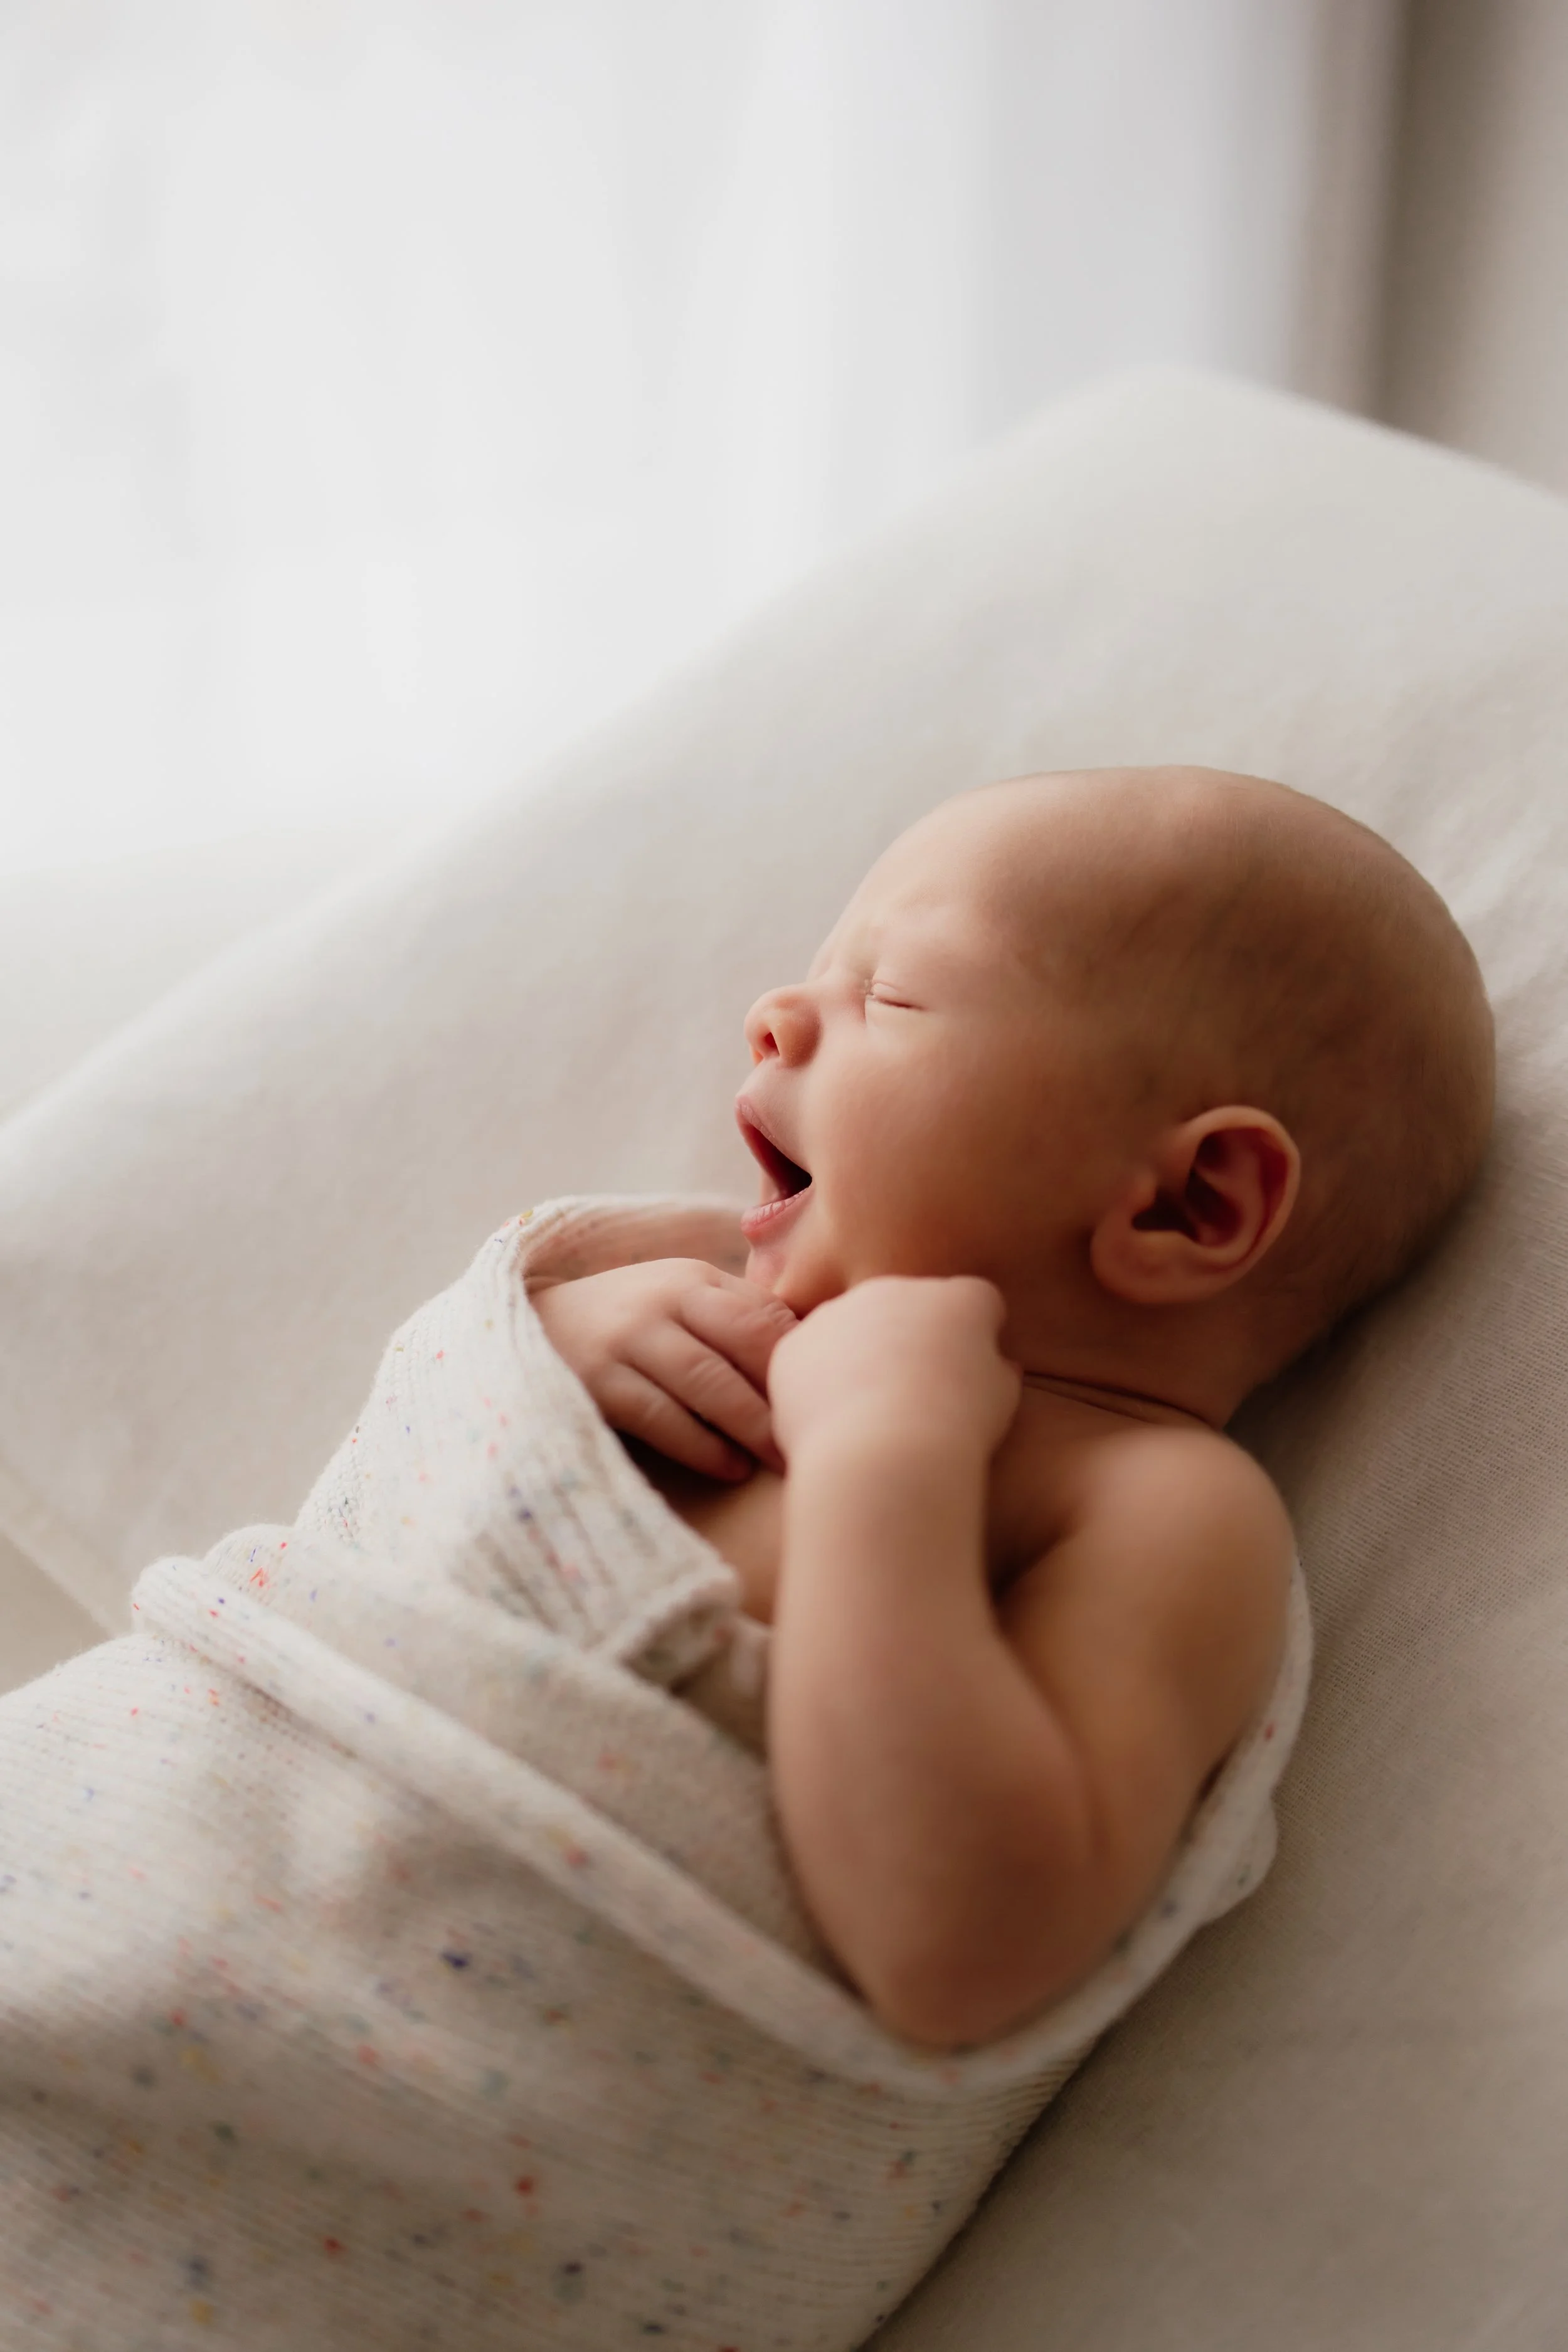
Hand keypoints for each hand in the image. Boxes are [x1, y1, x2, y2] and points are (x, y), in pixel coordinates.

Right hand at [532, 1258, 797, 1479]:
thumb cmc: (630, 1324)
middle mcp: (664, 1299)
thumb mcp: (679, 1303)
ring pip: (708, 1382)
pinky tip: (731, 1469)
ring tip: (783, 1460)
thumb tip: (823, 1354)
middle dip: (788, 1392)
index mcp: (695, 1279)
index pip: (766, 1313)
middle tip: (823, 1435)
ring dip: (753, 1426)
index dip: (806, 1358)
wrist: (530, 1328)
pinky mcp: (596, 1382)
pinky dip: (703, 1446)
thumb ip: (737, 1318)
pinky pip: (662, 1417)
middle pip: (747, 1341)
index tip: (840, 1397)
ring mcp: (628, 1339)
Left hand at [767, 1275, 1021, 1467]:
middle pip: (909, 1304)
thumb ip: (997, 1371)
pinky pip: (812, 1357)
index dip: (977, 1332)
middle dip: (913, 1335)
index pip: (975, 1301)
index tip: (972, 1365)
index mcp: (959, 1297)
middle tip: (917, 1390)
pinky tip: (837, 1420)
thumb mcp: (1001, 1401)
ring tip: (874, 1413)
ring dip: (863, 1355)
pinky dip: (821, 1381)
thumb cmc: (955, 1430)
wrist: (882, 1453)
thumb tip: (996, 1366)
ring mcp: (840, 1310)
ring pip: (854, 1327)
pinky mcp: (797, 1342)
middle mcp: (896, 1287)